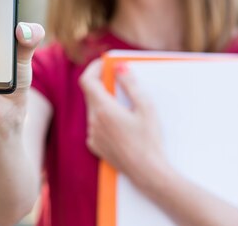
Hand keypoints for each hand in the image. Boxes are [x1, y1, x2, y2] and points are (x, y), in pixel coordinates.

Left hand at [79, 60, 165, 187]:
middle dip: (103, 84)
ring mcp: (93, 135)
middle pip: (91, 94)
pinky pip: (95, 124)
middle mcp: (93, 121)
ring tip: (126, 106)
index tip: (105, 64)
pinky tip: (122, 125)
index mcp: (103, 110)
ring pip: (93, 109)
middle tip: (120, 80)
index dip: (94, 68)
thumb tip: (119, 67)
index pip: (87, 80)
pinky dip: (105, 118)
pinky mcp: (95, 146)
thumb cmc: (150, 140)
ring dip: (105, 102)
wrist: (148, 173)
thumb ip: (130, 84)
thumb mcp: (146, 107)